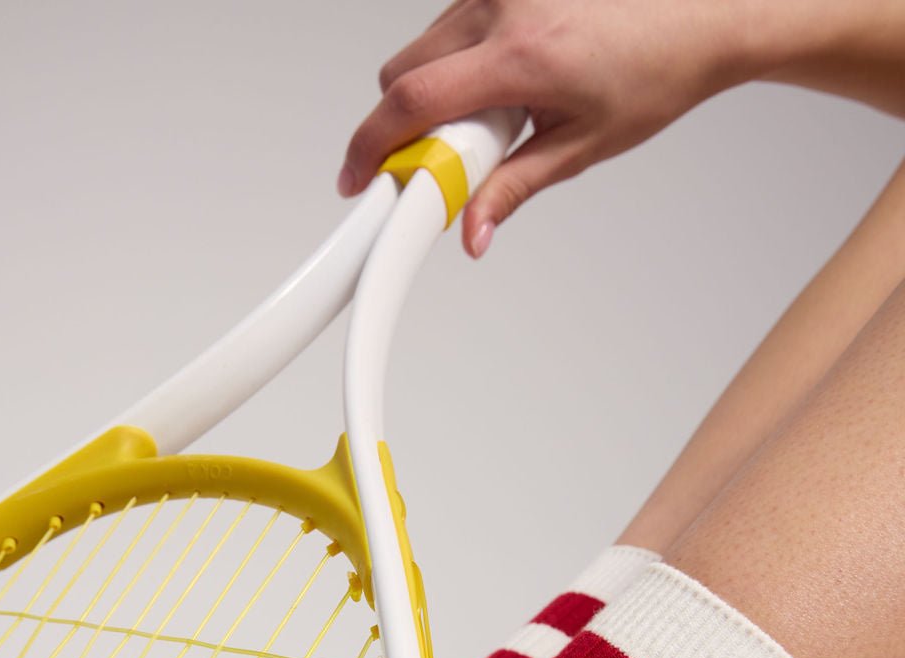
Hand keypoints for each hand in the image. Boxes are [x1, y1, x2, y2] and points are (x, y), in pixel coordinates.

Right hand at [339, 0, 755, 254]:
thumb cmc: (653, 73)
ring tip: (500, 114)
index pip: (413, 102)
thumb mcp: (580, 149)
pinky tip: (507, 80)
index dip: (371, 146)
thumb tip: (471, 232)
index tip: (358, 179)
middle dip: (405, 125)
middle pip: (402, 73)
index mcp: (522, 57)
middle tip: (452, 159)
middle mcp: (503, 7)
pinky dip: (459, 60)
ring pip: (424, 47)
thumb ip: (512, 190)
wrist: (701, 15)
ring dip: (437, 92)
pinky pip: (450, 24)